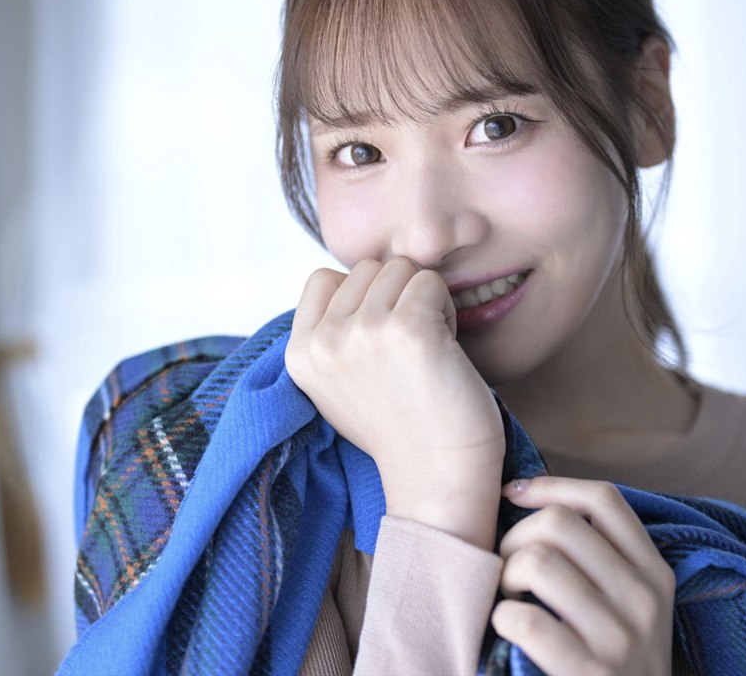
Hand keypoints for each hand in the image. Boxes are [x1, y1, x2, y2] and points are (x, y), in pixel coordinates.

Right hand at [285, 258, 504, 546]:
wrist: (437, 477)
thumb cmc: (400, 428)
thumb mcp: (337, 383)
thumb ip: (331, 334)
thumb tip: (349, 279)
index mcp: (299, 353)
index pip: (323, 278)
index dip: (361, 297)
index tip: (379, 340)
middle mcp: (324, 340)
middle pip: (367, 268)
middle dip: (395, 295)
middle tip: (409, 348)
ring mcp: (363, 331)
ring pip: (400, 268)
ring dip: (422, 299)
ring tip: (426, 349)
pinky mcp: (407, 327)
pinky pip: (431, 281)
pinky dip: (447, 308)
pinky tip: (445, 349)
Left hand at [492, 477, 673, 674]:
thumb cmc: (615, 663)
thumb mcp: (631, 608)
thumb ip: (598, 559)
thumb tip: (526, 494)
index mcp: (655, 574)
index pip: (603, 500)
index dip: (550, 486)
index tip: (514, 495)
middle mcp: (644, 599)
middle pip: (559, 524)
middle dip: (516, 538)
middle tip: (508, 568)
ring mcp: (620, 639)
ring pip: (537, 562)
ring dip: (505, 576)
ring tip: (508, 598)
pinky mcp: (590, 674)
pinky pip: (525, 619)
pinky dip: (502, 618)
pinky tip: (508, 629)